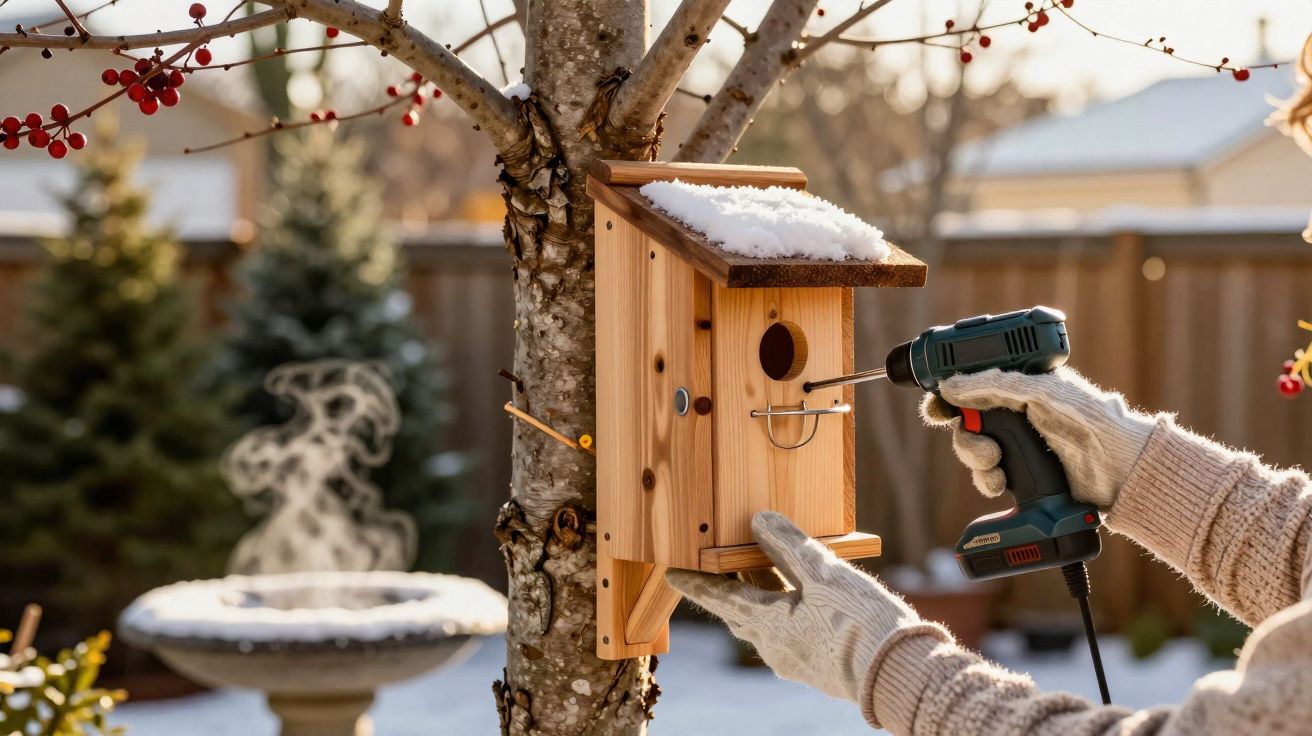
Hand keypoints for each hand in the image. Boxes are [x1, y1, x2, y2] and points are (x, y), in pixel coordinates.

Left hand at [665, 512, 918, 702]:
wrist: (899, 675)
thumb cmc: (860, 624)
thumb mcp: (823, 573)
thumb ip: (789, 544)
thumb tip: (759, 520)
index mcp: (767, 624)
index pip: (720, 598)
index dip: (696, 582)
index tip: (672, 573)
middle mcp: (774, 648)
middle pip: (740, 612)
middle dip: (730, 589)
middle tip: (719, 566)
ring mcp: (796, 661)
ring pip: (766, 624)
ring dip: (762, 598)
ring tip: (763, 572)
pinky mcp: (819, 667)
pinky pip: (789, 634)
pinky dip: (785, 611)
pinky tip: (801, 600)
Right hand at [920, 367, 1156, 508]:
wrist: (1119, 470)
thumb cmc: (1090, 420)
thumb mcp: (1039, 392)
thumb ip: (993, 385)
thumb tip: (950, 385)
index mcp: (1020, 386)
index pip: (973, 386)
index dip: (950, 397)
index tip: (935, 408)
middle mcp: (1015, 415)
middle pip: (967, 423)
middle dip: (967, 437)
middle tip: (985, 448)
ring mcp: (1018, 446)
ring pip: (974, 451)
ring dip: (976, 461)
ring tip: (997, 468)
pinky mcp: (1021, 475)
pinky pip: (986, 477)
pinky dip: (987, 482)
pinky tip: (1002, 485)